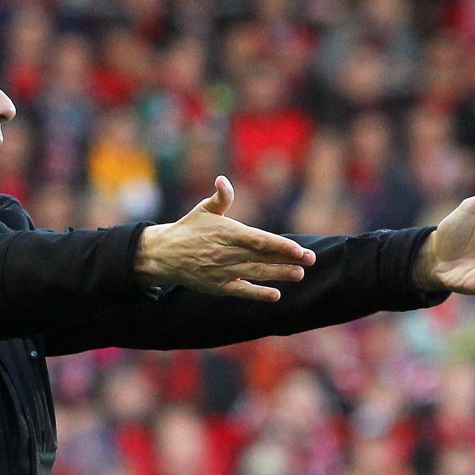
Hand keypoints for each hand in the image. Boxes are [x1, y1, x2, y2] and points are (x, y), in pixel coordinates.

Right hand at [135, 176, 315, 301]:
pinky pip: (241, 291)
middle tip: (310, 260)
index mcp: (227, 232)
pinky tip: (274, 294)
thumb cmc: (188, 229)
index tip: (299, 249)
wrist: (164, 254)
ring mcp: (222, 271)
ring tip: (298, 274)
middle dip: (288, 259)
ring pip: (256, 274)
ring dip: (279, 275)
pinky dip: (258, 293)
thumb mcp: (204, 210)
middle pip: (263, 258)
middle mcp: (227, 253)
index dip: (281, 246)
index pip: (260, 240)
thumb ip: (221, 197)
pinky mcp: (217, 286)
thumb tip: (223, 180)